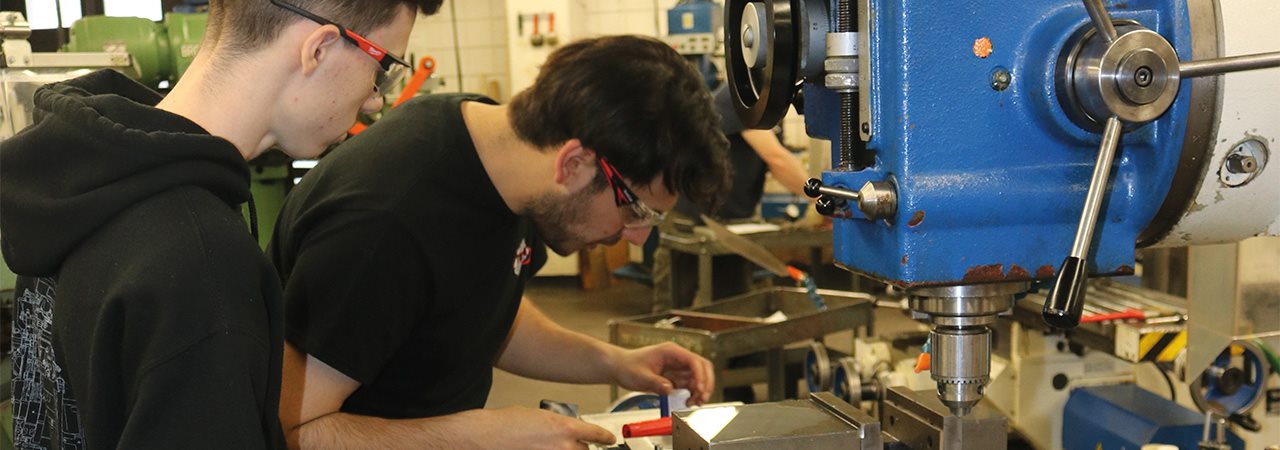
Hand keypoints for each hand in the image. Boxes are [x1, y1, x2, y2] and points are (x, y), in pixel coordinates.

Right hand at [461, 407, 615, 449]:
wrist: (485, 437)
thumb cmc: (505, 424)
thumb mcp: (537, 416)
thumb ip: (557, 425)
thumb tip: (566, 432)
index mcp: (564, 427)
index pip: (595, 434)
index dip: (605, 438)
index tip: (609, 440)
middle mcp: (563, 446)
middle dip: (578, 447)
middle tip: (567, 445)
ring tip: (549, 447)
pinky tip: (541, 448)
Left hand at [609, 342, 715, 404]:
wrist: (619, 368)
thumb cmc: (628, 366)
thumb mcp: (641, 376)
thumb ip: (656, 383)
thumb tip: (670, 389)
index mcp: (671, 352)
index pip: (694, 361)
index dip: (700, 375)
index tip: (699, 389)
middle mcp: (677, 358)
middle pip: (702, 367)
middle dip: (706, 383)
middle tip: (702, 398)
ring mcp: (677, 368)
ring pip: (698, 377)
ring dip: (700, 390)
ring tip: (694, 402)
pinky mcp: (675, 377)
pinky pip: (690, 385)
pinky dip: (692, 394)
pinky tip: (688, 401)